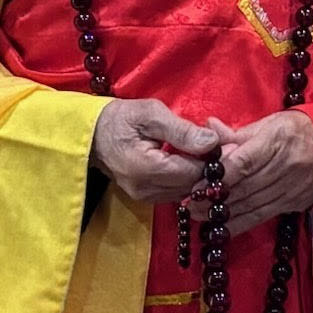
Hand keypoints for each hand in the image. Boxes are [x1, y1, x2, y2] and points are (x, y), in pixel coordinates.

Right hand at [90, 99, 218, 203]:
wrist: (90, 134)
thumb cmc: (120, 119)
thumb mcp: (150, 114)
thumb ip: (182, 130)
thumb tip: (212, 142)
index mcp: (148, 170)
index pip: (194, 172)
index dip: (214, 159)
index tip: (223, 143)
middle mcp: (147, 190)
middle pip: (193, 186)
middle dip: (209, 168)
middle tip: (219, 147)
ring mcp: (144, 197)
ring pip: (186, 192)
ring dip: (198, 175)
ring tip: (203, 152)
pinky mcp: (145, 198)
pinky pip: (175, 192)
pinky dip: (185, 179)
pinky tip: (188, 161)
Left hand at [195, 111, 312, 236]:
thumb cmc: (298, 129)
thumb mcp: (270, 123)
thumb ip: (237, 134)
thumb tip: (208, 129)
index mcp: (278, 139)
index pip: (244, 162)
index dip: (218, 177)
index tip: (196, 185)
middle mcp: (286, 166)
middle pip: (245, 187)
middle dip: (213, 198)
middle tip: (188, 204)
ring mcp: (292, 187)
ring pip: (252, 205)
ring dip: (222, 213)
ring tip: (197, 216)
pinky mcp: (295, 203)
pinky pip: (263, 216)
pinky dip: (240, 223)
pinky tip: (221, 227)